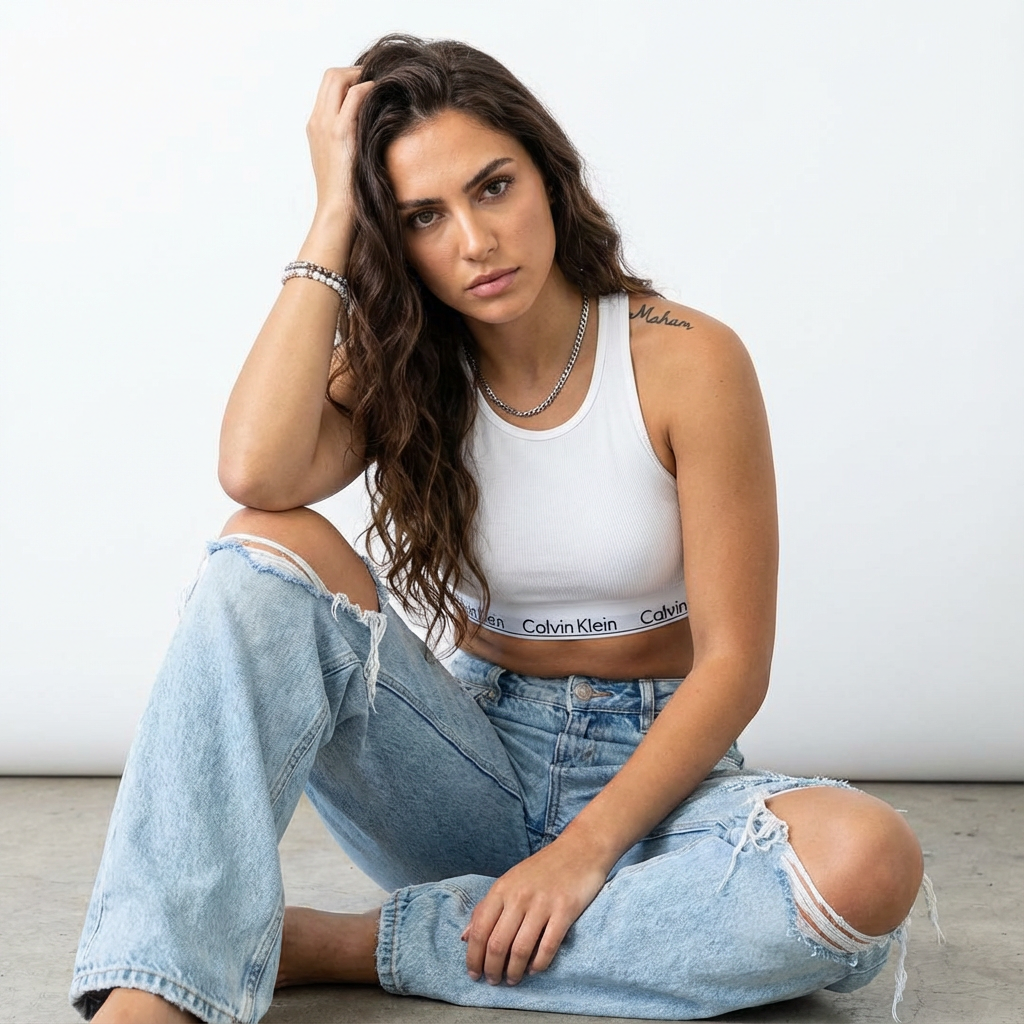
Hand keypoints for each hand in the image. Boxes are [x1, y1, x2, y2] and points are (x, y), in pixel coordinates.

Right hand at [305, 67, 374, 229]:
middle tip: (378, 81)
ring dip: (363, 76)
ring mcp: (326, 125)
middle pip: (331, 75)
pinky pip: (355, 96)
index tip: (367, 86)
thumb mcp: (341, 160)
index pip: (328, 86)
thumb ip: (347, 140)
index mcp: (315, 126)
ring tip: (382, 87)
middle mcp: (318, 121)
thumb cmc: (344, 193)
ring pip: (339, 78)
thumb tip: (369, 130)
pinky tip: (384, 99)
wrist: (336, 212)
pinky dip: (369, 89)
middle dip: (355, 72)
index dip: (348, 78)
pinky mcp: (341, 133)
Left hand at [461, 835, 608, 985]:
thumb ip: (487, 907)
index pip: (480, 929)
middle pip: (497, 944)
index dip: (474, 957)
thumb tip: (465, 937)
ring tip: (512, 980)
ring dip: (513, 972)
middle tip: (493, 982)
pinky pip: (548, 946)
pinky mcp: (565, 910)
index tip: (474, 974)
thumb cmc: (542, 868)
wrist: (579, 849)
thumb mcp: (510, 881)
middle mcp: (519, 896)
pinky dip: (539, 964)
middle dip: (492, 969)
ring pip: (520, 949)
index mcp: (502, 889)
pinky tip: (534, 969)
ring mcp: (542, 904)